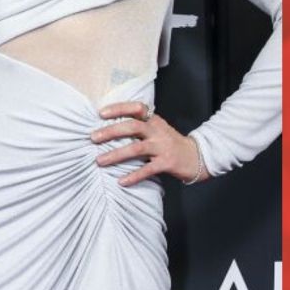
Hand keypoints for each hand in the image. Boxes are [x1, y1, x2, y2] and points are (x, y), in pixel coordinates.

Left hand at [91, 102, 207, 186]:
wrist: (197, 157)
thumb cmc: (171, 143)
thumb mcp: (158, 129)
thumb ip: (140, 127)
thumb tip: (109, 129)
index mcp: (155, 120)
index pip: (136, 108)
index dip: (119, 108)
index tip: (101, 113)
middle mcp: (158, 131)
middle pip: (132, 127)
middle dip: (111, 131)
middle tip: (93, 137)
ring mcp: (163, 147)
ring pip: (136, 148)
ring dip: (116, 154)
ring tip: (99, 161)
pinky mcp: (167, 163)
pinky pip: (147, 170)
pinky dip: (133, 176)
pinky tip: (121, 182)